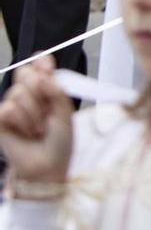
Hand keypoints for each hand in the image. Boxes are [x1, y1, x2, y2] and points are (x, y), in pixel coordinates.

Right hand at [0, 58, 74, 184]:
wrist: (48, 166)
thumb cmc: (59, 143)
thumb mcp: (66, 114)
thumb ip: (58, 92)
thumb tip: (44, 77)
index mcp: (45, 89)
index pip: (40, 63)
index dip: (42, 63)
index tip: (48, 71)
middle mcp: (28, 94)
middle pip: (24, 72)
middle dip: (38, 91)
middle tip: (47, 111)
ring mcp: (12, 105)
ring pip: (17, 92)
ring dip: (33, 114)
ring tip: (39, 129)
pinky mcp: (0, 120)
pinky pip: (8, 109)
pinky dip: (22, 123)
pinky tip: (26, 133)